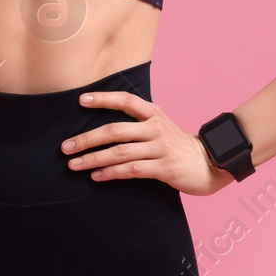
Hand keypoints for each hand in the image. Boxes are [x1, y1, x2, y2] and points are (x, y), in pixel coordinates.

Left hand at [62, 90, 237, 196]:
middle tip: (65, 147)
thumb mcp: (161, 126)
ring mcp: (160, 148)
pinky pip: (131, 170)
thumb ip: (138, 122)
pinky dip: (111, 173)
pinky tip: (96, 176)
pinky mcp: (164, 168)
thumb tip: (104, 126)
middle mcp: (156, 128)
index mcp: (154, 113)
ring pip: (120, 152)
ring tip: (74, 165)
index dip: (103, 99)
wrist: (210, 163)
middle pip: (115, 130)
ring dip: (93, 159)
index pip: (125, 100)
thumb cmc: (178, 146)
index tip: (80, 100)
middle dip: (86, 138)